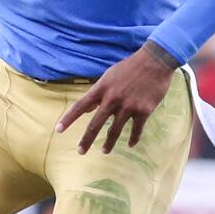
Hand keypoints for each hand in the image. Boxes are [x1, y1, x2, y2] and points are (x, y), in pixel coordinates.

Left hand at [56, 45, 178, 154]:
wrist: (155, 61)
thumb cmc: (131, 67)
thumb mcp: (110, 76)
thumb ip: (99, 93)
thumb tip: (88, 108)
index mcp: (102, 88)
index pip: (80, 106)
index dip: (68, 119)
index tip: (58, 130)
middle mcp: (112, 99)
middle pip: (96, 124)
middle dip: (87, 139)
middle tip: (80, 152)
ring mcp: (128, 106)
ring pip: (115, 130)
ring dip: (109, 143)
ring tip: (104, 151)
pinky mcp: (143, 110)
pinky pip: (136, 129)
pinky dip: (133, 138)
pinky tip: (130, 144)